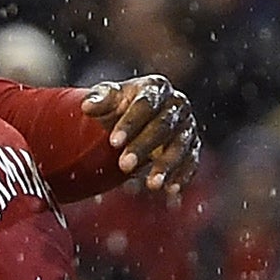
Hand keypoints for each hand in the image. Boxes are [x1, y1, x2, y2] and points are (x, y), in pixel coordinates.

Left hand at [82, 74, 201, 194]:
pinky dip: (182, 176)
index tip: (113, 142)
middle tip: (124, 166)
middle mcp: (176, 105)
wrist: (136, 118)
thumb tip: (87, 106)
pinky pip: (191, 162)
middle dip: (144, 146)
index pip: (145, 104)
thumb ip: (99, 100)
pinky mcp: (191, 147)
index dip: (130, 123)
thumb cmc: (120, 106)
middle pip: (163, 126)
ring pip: (180, 146)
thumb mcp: (108, 99)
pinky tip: (171, 190)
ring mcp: (186, 127)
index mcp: (156, 88)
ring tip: (152, 184)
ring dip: (166, 166)